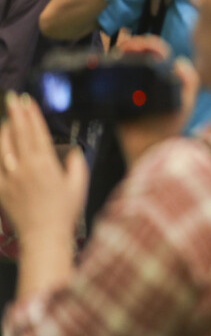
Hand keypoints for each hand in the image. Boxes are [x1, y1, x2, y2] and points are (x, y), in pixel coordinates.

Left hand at [0, 93, 88, 240]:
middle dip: (15, 114)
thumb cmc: (64, 212)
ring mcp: (9, 179)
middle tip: (12, 99)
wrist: (44, 236)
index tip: (26, 100)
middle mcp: (24, 168)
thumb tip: (71, 150)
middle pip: (17, 134)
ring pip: (2, 148)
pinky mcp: (1, 190)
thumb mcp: (79, 184)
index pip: (35, 132)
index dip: (31, 114)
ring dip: (4, 131)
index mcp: (44, 164)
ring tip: (5, 120)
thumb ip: (75, 162)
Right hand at [113, 36, 198, 165]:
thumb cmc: (168, 127)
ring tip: (119, 53)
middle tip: (128, 47)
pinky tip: (111, 65)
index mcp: (164, 78)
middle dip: (132, 45)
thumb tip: (180, 61)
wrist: (147, 148)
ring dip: (120, 54)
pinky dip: (108, 68)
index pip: (157, 53)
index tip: (144, 46)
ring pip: (122, 63)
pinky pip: (110, 79)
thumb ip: (189, 79)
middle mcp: (147, 80)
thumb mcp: (185, 101)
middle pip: (137, 54)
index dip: (150, 44)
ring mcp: (130, 87)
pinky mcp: (116, 96)